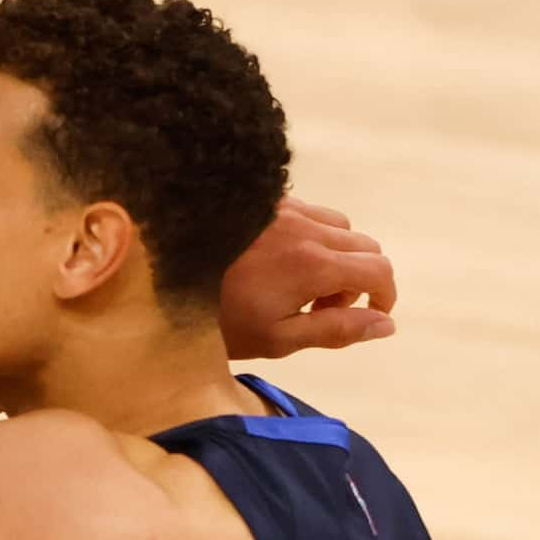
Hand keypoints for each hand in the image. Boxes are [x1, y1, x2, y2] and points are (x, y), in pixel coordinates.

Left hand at [221, 197, 397, 360]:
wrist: (153, 279)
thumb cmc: (215, 318)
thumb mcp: (277, 338)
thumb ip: (336, 330)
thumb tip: (386, 324)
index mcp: (314, 264)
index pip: (379, 271)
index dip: (385, 296)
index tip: (372, 314)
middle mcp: (305, 229)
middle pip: (364, 246)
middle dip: (357, 281)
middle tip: (319, 309)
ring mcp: (284, 209)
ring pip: (339, 227)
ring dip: (336, 256)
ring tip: (297, 287)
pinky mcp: (263, 201)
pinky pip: (308, 213)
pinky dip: (310, 236)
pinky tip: (276, 262)